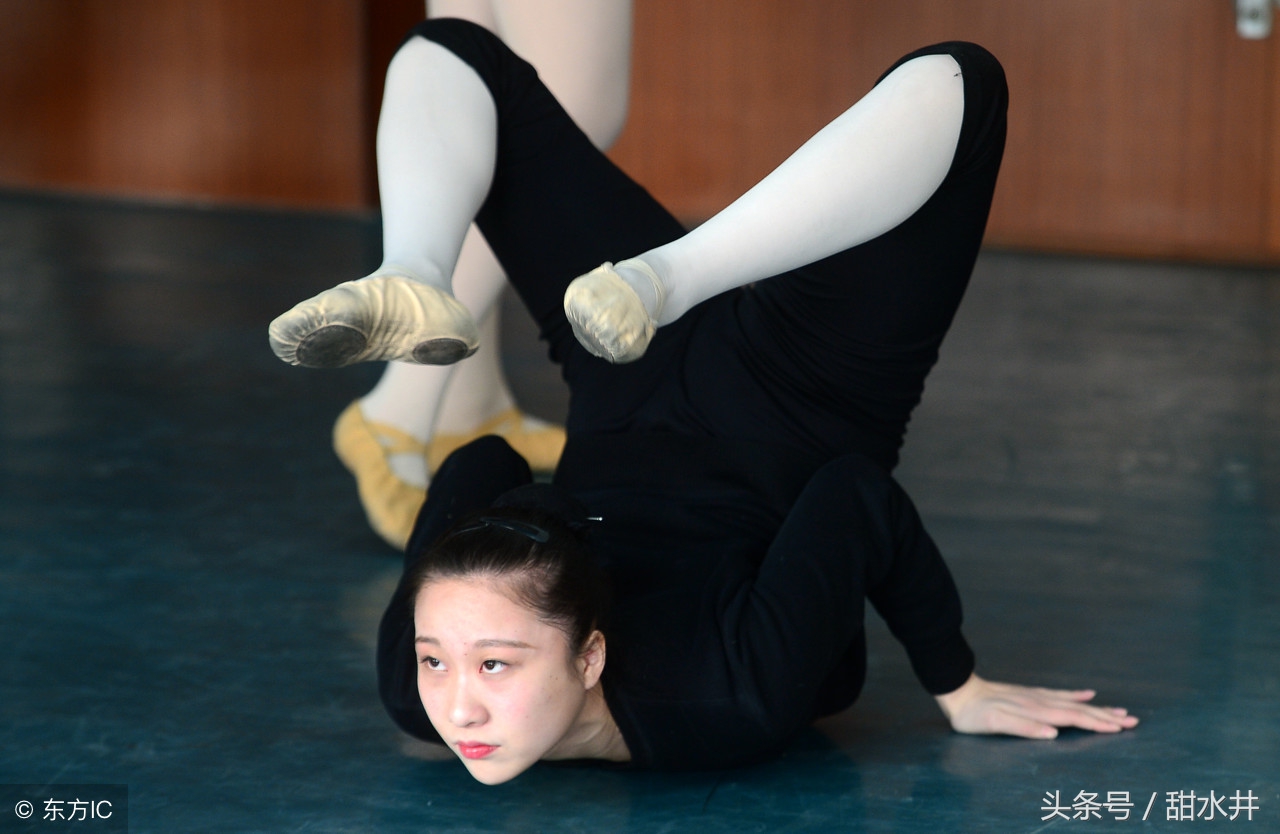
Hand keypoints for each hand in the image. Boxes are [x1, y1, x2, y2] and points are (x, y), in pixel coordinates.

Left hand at [934, 673, 1138, 738]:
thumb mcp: (994, 724)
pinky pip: (1059, 694)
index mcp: (1036, 712)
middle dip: (1107, 716)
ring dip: (1098, 708)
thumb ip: (1024, 728)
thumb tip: (1052, 734)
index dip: (1097, 724)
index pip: (1073, 719)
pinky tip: (1089, 693)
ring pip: (1075, 702)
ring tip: (1120, 710)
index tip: (1120, 728)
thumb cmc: (974, 715)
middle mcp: (1041, 702)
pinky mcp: (1030, 694)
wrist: (959, 691)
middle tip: (1133, 721)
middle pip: (1080, 710)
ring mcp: (1037, 697)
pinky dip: (1077, 695)